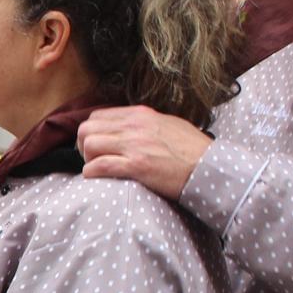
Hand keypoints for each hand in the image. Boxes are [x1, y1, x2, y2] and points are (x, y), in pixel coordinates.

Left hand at [77, 106, 212, 200]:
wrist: (210, 167)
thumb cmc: (193, 150)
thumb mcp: (168, 125)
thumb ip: (145, 125)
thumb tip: (127, 129)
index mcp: (140, 115)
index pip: (98, 115)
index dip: (92, 131)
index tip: (97, 145)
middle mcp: (134, 126)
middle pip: (87, 128)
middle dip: (83, 145)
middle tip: (92, 158)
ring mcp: (134, 145)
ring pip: (89, 144)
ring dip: (87, 158)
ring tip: (96, 168)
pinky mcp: (136, 166)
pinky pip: (99, 165)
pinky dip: (92, 172)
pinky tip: (96, 177)